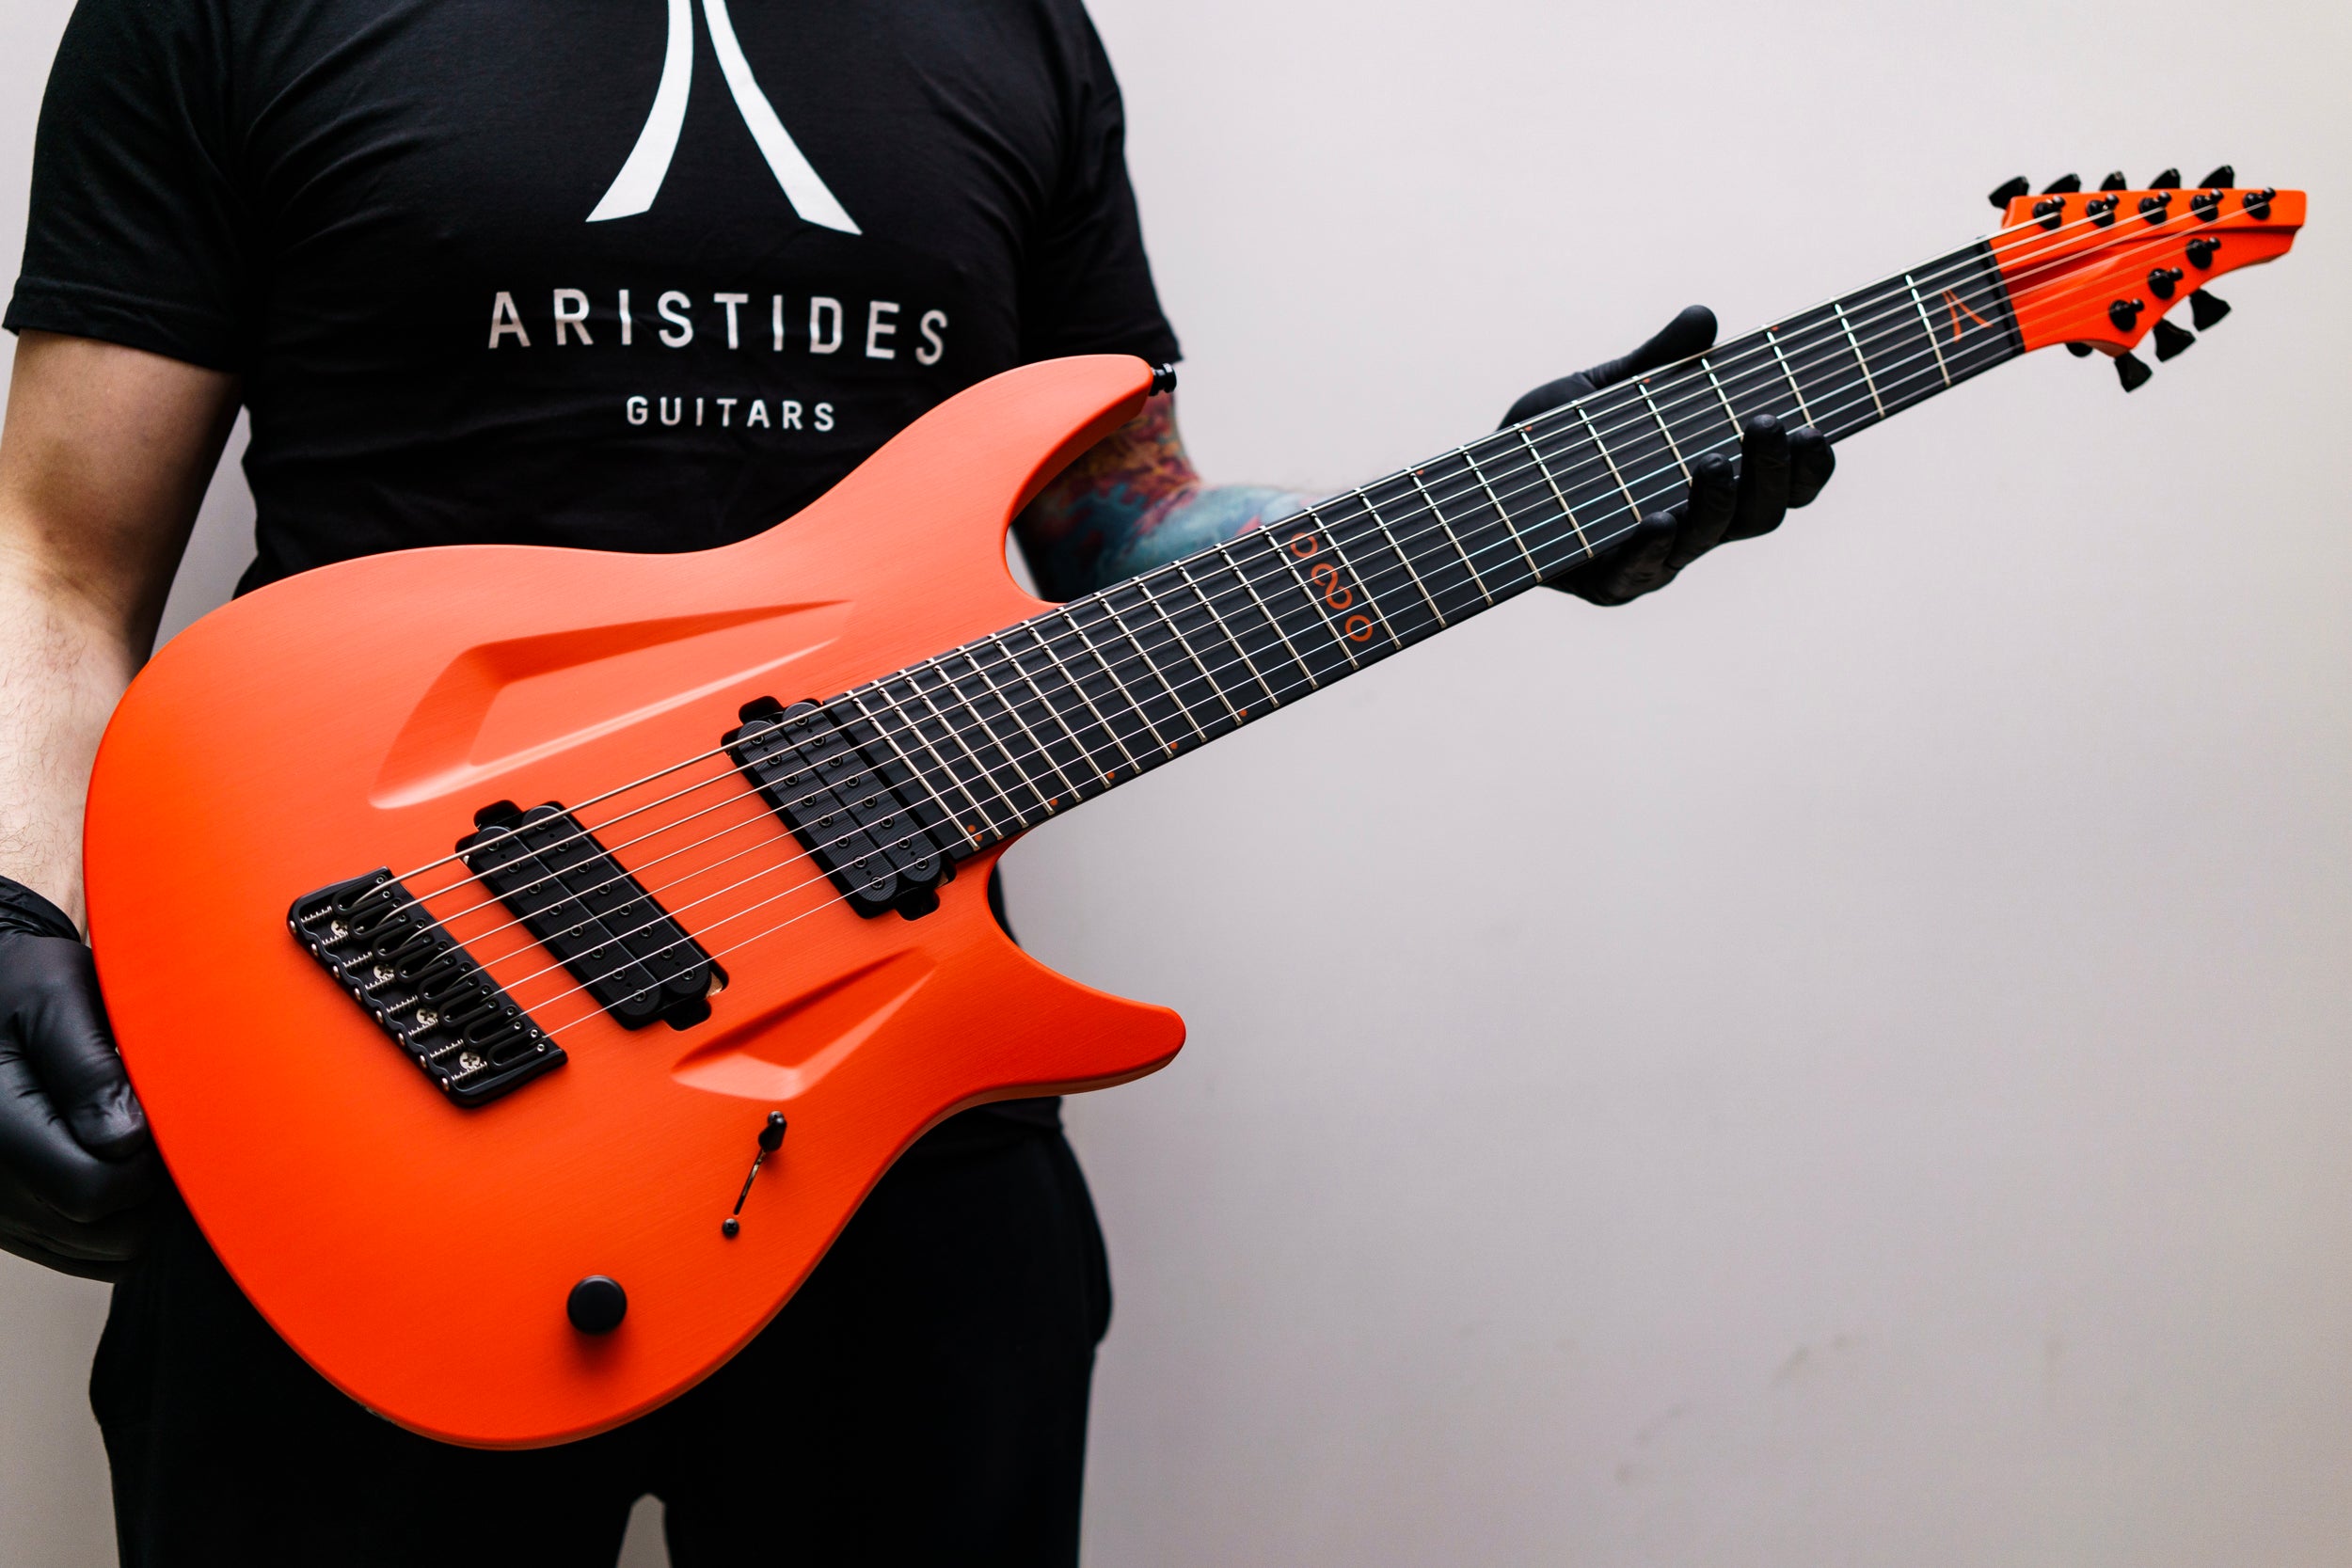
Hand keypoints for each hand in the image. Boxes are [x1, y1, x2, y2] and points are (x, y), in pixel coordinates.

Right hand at [0, 881, 164, 1279]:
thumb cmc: (19, 986)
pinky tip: (127, 1167)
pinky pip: (84, 1251)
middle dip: (151, 1188)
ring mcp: (0, 1211)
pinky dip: (117, 1223)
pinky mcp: (12, 1220)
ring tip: (144, 1143)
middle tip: (163, 1128)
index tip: (161, 1117)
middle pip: (106, 1232)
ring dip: (139, 1209)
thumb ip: (89, 1069)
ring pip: (102, 1251)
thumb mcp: (54, 998)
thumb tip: (131, 1136)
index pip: (96, 1189)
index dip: (148, 1163)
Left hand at [1503, 305, 1835, 605]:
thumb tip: (1705, 318)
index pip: (1777, 486)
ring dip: (1718, 503)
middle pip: (1759, 517)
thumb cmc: (1554, 442)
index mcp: (1705, 486)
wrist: (1484, 486)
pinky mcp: (1603, 583)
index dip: (1806, 467)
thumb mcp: (1608, 392)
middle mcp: (1691, 528)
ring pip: (1705, 542)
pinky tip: (1658, 519)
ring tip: (1714, 461)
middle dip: (1772, 473)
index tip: (1818, 429)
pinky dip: (1651, 547)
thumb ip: (1656, 362)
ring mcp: (1651, 560)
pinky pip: (1636, 574)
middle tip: (1769, 424)